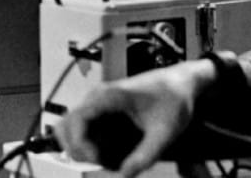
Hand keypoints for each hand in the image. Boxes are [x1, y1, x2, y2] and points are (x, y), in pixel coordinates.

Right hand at [53, 60, 216, 177]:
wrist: (184, 81)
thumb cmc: (176, 100)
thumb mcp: (166, 131)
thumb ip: (146, 155)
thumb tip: (125, 175)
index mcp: (110, 95)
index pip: (75, 121)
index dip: (79, 145)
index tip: (98, 160)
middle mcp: (99, 95)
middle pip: (66, 125)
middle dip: (76, 149)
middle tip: (99, 162)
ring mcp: (98, 100)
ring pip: (70, 126)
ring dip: (79, 146)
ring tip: (101, 159)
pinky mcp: (102, 107)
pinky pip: (82, 125)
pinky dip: (86, 141)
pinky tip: (105, 151)